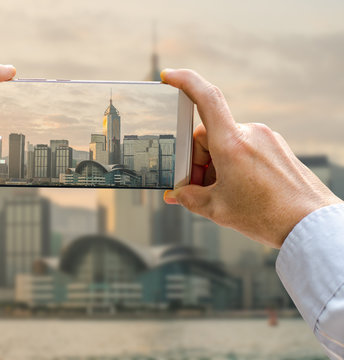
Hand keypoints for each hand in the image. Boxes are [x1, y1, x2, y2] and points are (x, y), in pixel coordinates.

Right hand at [162, 69, 341, 247]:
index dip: (184, 81)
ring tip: (220, 194)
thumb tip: (177, 194)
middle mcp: (250, 133)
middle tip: (196, 188)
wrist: (310, 224)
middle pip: (208, 134)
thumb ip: (189, 198)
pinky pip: (244, 149)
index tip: (168, 77)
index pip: (205, 98)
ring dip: (216, 165)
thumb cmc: (268, 216)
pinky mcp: (276, 147)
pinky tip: (236, 189)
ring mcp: (266, 139)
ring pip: (226, 144)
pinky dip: (232, 165)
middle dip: (198, 160)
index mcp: (232, 143)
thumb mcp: (217, 209)